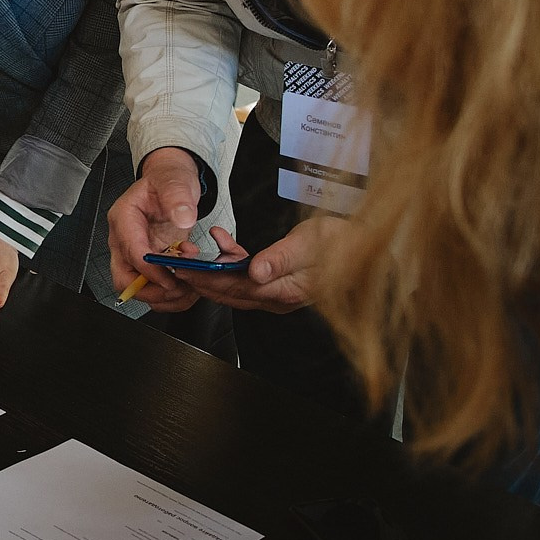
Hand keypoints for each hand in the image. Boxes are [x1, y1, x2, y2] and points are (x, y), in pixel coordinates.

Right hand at [106, 147, 203, 312]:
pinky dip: (167, 292)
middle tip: (176, 289)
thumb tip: (183, 217)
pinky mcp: (145, 260)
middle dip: (149, 290)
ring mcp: (133, 251)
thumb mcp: (175, 181)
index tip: (170, 278)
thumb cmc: (168, 179)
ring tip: (186, 287)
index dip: (150, 270)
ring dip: (160, 294)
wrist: (171, 181)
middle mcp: (123, 238)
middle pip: (124, 277)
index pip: (131, 252)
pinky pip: (149, 284)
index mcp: (124, 217)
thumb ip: (177, 197)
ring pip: (135, 286)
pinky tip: (186, 284)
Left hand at [175, 217, 347, 312]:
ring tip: (193, 250)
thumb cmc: (343, 244)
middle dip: (201, 277)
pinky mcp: (278, 283)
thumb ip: (281, 258)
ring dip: (212, 268)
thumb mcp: (311, 243)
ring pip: (234, 285)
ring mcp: (277, 292)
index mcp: (284, 291)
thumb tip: (255, 271)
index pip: (236, 288)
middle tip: (176, 262)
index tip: (185, 268)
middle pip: (229, 292)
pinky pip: (247, 277)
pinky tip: (223, 241)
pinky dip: (231, 259)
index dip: (207, 278)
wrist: (363, 249)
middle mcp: (278, 297)